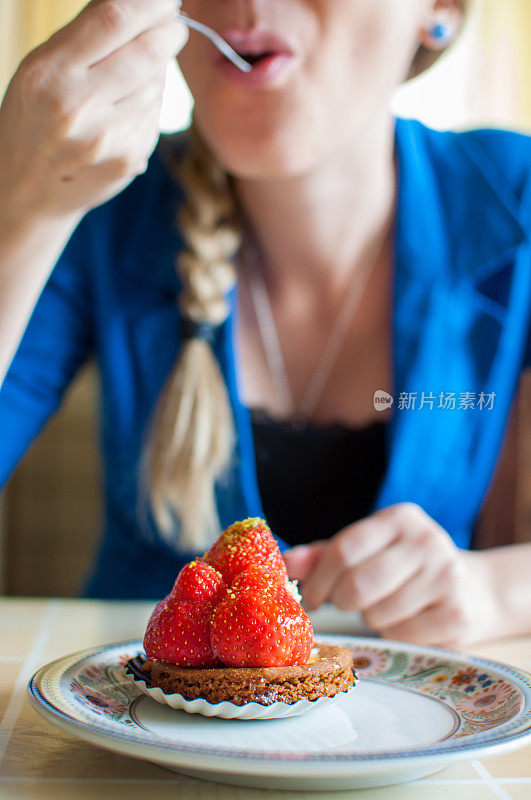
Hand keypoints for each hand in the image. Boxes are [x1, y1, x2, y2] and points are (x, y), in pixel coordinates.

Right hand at [0, 0, 187, 221]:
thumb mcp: (43, 67)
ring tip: (129, 82)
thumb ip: (87, 34)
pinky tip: (124, 116)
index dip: (151, 5)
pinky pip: (153, 117)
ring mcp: (106, 138)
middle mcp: (77, 106)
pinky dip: (148, 107)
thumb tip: (139, 3)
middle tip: (175, 26)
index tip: (168, 0)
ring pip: (155, 86)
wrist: (28, 186)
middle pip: (147, 53)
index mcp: (50, 72)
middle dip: (170, 34)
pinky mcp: (128, 160)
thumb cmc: (37, 115)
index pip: (113, 21)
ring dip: (154, 74)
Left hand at [283, 503, 500, 647]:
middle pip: (357, 585)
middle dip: (343, 602)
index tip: (311, 598)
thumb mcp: (368, 550)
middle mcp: (426, 541)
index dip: (318, 579)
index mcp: (399, 518)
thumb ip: (325, 555)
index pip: (343, 550)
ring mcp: (445, 576)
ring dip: (371, 618)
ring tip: (385, 606)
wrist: (471, 590)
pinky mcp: (456, 613)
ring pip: (377, 614)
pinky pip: (401, 635)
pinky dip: (395, 635)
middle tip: (347, 604)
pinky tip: (408, 620)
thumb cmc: (404, 568)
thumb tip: (285, 562)